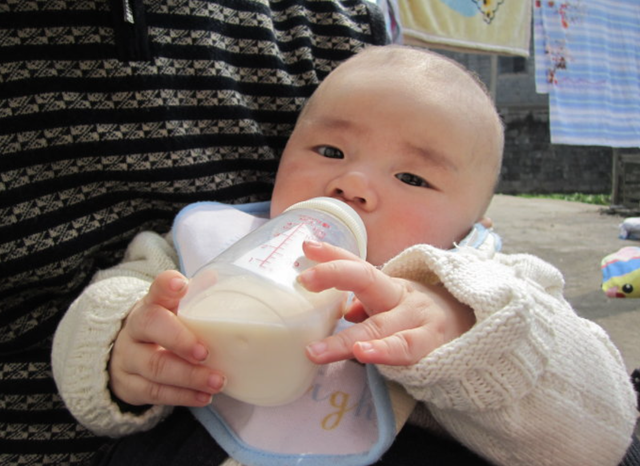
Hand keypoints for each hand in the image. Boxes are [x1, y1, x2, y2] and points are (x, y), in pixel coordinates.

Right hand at [108, 270, 224, 406]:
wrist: (128, 357)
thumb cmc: (165, 329)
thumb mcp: (175, 312)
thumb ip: (195, 298)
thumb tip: (216, 279)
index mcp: (151, 303)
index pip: (156, 289)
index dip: (166, 286)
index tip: (180, 285)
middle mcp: (135, 327)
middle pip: (150, 327)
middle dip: (180, 341)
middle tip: (205, 353)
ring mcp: (129, 357)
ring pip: (154, 366)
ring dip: (189, 377)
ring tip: (217, 381)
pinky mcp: (129, 385)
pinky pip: (155, 393)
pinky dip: (182, 396)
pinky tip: (204, 397)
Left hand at [298, 241, 474, 365]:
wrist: (474, 330)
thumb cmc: (421, 319)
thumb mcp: (393, 306)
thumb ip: (367, 307)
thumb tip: (344, 312)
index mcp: (389, 287)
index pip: (358, 266)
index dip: (333, 256)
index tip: (306, 248)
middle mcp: (402, 297)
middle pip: (368, 280)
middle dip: (336, 275)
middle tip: (305, 279)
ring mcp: (418, 321)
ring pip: (381, 326)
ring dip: (347, 339)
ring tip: (317, 350)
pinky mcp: (432, 347)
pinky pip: (406, 349)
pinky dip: (385, 352)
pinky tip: (364, 356)